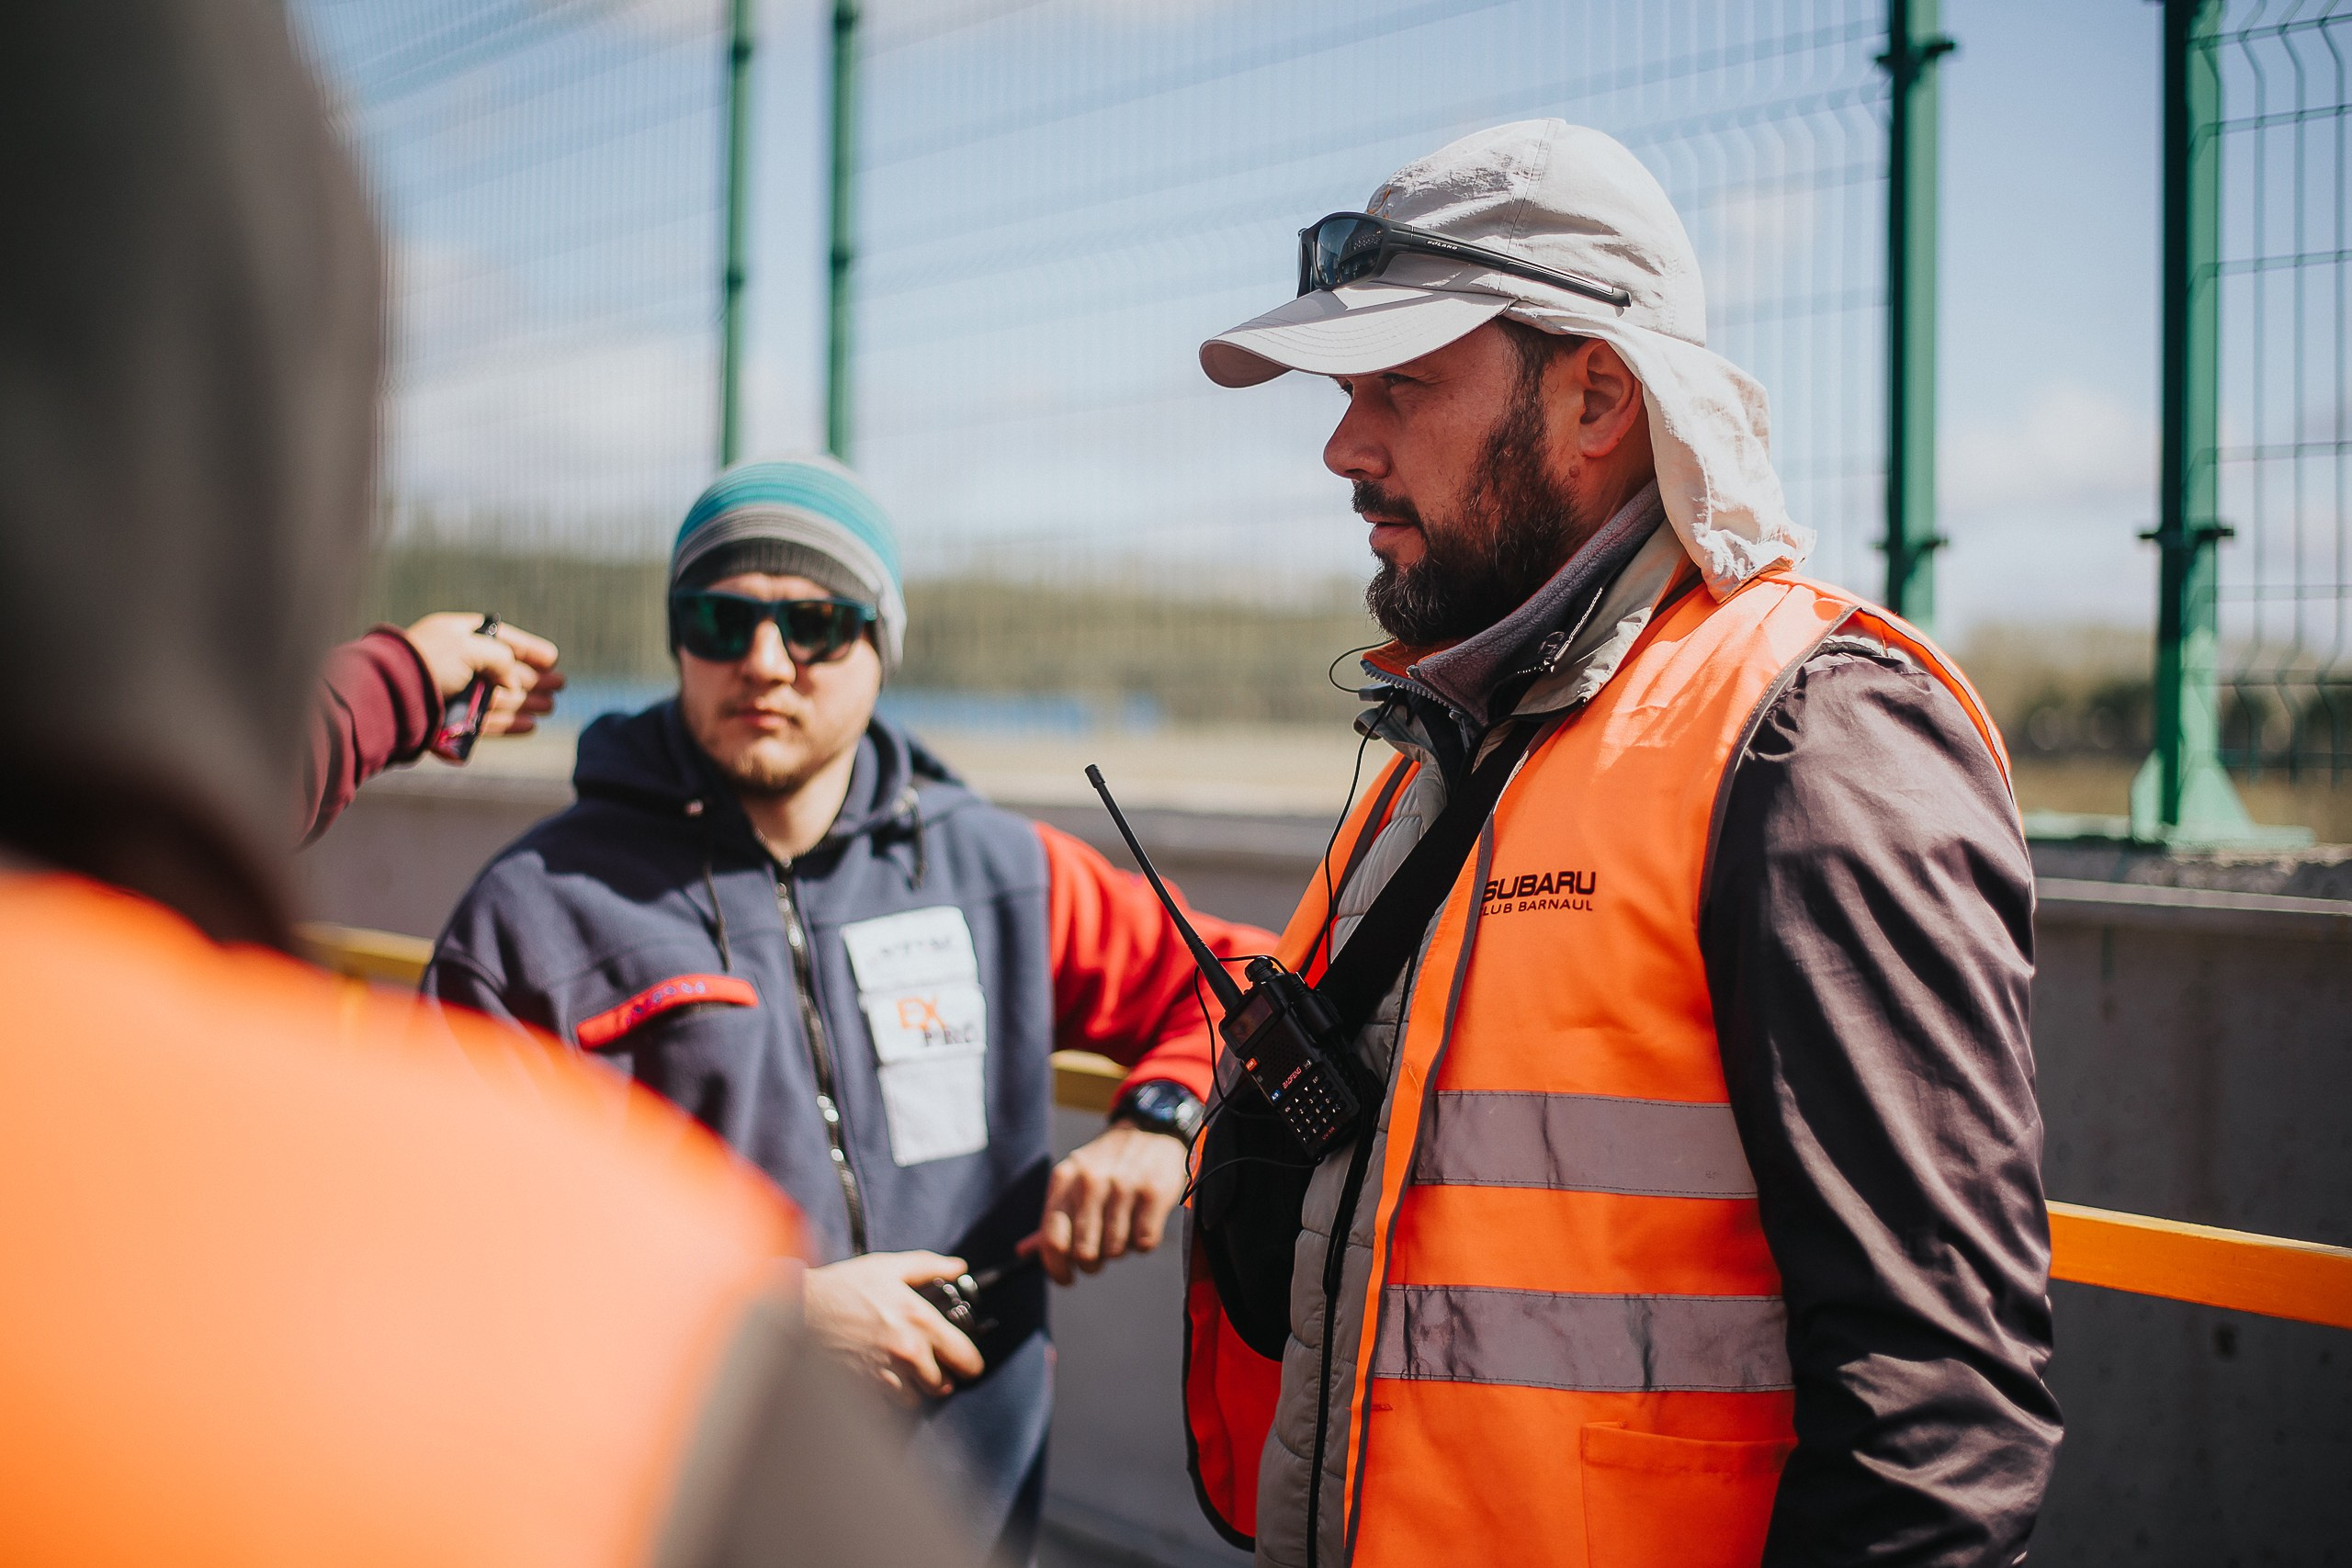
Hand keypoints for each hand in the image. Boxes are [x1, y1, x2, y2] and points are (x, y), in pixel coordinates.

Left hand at [400, 612, 565, 743]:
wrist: (392, 695)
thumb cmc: (429, 662)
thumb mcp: (470, 646)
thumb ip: (500, 657)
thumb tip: (512, 678)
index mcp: (457, 636)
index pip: (500, 639)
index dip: (528, 649)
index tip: (552, 658)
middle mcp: (457, 663)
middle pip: (503, 671)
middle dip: (533, 678)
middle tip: (559, 684)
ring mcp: (454, 693)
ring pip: (499, 699)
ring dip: (527, 702)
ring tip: (550, 706)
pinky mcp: (451, 722)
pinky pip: (487, 722)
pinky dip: (509, 724)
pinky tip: (531, 725)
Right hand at [800, 1251, 983, 1406]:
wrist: (798, 1310)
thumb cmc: (842, 1288)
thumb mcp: (888, 1267)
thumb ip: (929, 1266)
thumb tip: (958, 1267)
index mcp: (920, 1321)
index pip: (966, 1359)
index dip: (970, 1363)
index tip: (966, 1363)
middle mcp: (907, 1353)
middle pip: (942, 1386)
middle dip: (938, 1377)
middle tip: (928, 1366)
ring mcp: (885, 1375)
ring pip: (915, 1401)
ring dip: (912, 1390)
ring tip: (900, 1373)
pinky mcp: (863, 1392)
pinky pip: (886, 1409)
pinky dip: (886, 1400)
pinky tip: (878, 1381)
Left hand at [1022, 1123, 1190, 1285]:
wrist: (1149, 1128)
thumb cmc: (1106, 1163)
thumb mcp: (1073, 1180)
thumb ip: (1052, 1217)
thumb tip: (1023, 1252)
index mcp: (1064, 1180)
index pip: (1051, 1240)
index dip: (1056, 1269)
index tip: (1066, 1279)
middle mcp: (1090, 1182)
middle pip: (1084, 1253)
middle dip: (1090, 1264)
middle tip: (1097, 1258)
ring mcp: (1123, 1187)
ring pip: (1115, 1251)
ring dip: (1119, 1251)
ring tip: (1122, 1230)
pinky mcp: (1153, 1193)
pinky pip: (1144, 1243)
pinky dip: (1142, 1243)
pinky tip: (1141, 1225)